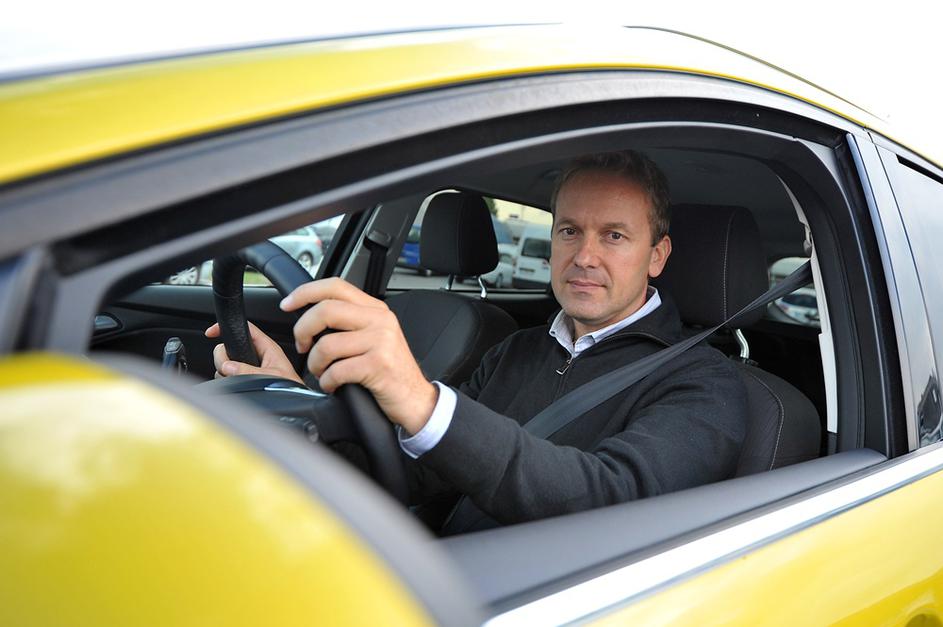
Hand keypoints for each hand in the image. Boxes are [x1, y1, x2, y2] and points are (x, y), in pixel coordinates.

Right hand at [205, 321, 302, 383]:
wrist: (295, 405)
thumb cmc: (291, 390)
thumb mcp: (271, 377)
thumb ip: (249, 370)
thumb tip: (228, 366)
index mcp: (267, 349)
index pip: (245, 329)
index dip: (228, 327)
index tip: (212, 332)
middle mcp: (256, 356)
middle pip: (229, 347)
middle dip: (224, 358)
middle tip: (229, 369)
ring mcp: (248, 367)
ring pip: (226, 362)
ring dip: (225, 371)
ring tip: (237, 380)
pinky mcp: (244, 378)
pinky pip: (226, 374)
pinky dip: (225, 379)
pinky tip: (234, 384)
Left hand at [279, 277, 437, 434]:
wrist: (416, 399)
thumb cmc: (390, 371)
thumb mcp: (374, 337)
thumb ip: (350, 322)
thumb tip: (310, 316)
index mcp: (376, 309)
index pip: (335, 286)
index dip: (305, 293)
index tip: (287, 304)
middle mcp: (380, 320)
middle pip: (326, 310)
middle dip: (303, 330)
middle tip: (302, 346)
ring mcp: (381, 341)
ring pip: (326, 344)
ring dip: (315, 364)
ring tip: (322, 372)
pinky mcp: (378, 365)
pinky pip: (336, 370)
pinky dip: (327, 382)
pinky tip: (334, 385)